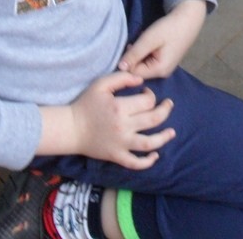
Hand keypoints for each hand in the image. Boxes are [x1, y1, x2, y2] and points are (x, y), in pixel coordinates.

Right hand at [41, 71, 175, 168]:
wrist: (70, 129)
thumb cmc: (85, 104)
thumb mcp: (101, 84)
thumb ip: (122, 78)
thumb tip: (141, 81)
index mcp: (120, 108)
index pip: (147, 102)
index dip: (151, 95)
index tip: (146, 93)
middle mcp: (123, 127)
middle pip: (154, 120)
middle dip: (165, 111)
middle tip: (168, 105)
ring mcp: (121, 144)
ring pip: (149, 143)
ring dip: (164, 138)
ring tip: (172, 132)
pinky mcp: (116, 156)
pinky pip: (135, 163)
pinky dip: (147, 162)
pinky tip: (155, 155)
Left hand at [119, 0, 206, 78]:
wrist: (189, 18)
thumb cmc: (169, 28)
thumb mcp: (149, 39)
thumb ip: (134, 54)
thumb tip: (119, 67)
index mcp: (159, 70)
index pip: (133, 73)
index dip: (128, 61)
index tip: (130, 46)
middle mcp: (162, 73)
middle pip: (138, 70)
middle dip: (134, 57)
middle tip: (138, 41)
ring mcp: (165, 68)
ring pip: (143, 65)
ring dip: (140, 53)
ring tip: (145, 40)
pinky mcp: (166, 61)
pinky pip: (149, 61)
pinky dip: (146, 52)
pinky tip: (151, 42)